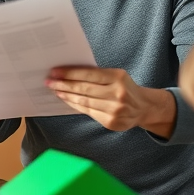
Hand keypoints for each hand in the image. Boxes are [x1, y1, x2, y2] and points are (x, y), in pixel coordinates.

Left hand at [45, 67, 175, 137]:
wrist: (144, 108)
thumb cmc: (125, 88)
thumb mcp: (117, 76)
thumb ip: (97, 75)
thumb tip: (68, 73)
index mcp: (118, 78)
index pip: (89, 74)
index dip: (70, 73)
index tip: (54, 72)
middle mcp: (118, 94)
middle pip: (84, 89)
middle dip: (64, 85)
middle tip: (49, 82)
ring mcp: (115, 110)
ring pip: (84, 102)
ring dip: (66, 96)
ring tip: (55, 90)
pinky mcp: (111, 122)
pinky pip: (88, 112)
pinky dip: (75, 105)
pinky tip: (66, 100)